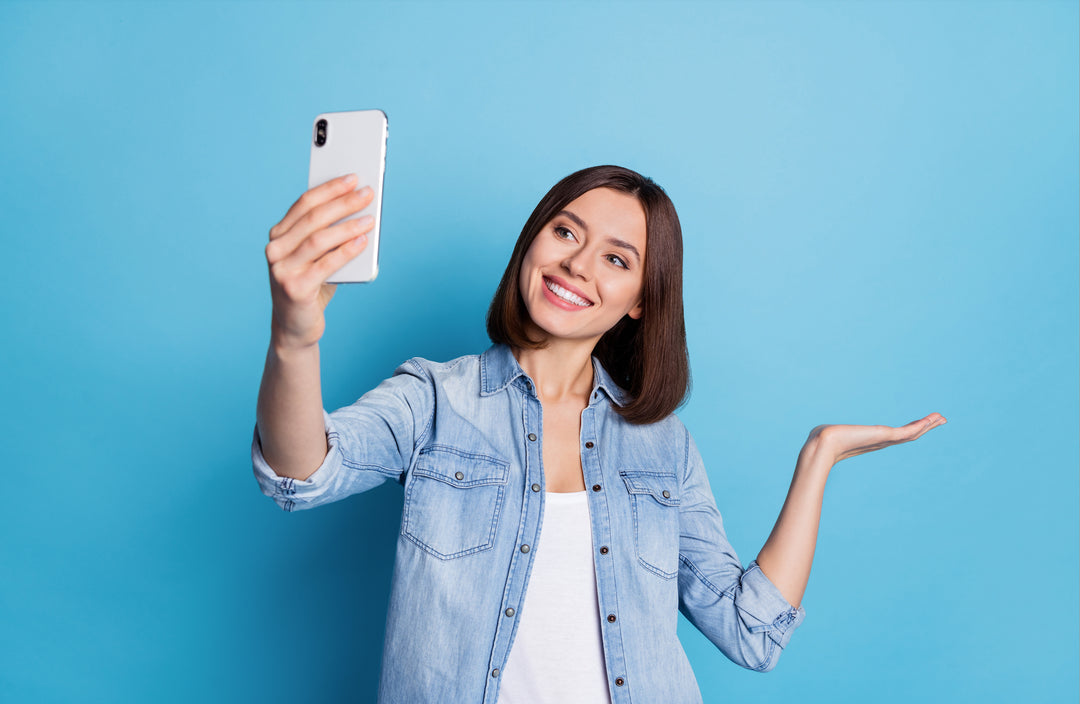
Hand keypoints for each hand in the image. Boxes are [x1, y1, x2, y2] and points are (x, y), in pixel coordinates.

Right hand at [264, 174, 375, 349]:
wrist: (295, 328)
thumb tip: (359, 210)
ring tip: (370, 218)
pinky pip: (326, 264)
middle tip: (367, 193)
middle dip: (343, 203)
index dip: (329, 189)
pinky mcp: (294, 288)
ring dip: (348, 226)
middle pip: (313, 219)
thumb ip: (329, 237)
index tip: (352, 178)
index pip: (304, 204)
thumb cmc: (311, 287)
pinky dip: (346, 251)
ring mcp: (282, 270)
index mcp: (279, 236)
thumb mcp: (316, 258)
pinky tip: (363, 241)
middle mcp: (275, 250)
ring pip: (319, 239)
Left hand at [808, 413, 947, 464]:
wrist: (823, 445)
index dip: (910, 430)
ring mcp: (883, 440)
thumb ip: (830, 433)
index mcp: (872, 440)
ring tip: (940, 418)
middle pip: (908, 434)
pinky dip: (920, 425)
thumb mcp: (831, 434)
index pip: (896, 435)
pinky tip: (929, 420)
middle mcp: (880, 442)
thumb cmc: (823, 440)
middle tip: (940, 420)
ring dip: (927, 425)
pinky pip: (907, 431)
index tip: (921, 424)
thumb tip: (818, 432)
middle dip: (924, 427)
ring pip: (911, 433)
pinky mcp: (883, 436)